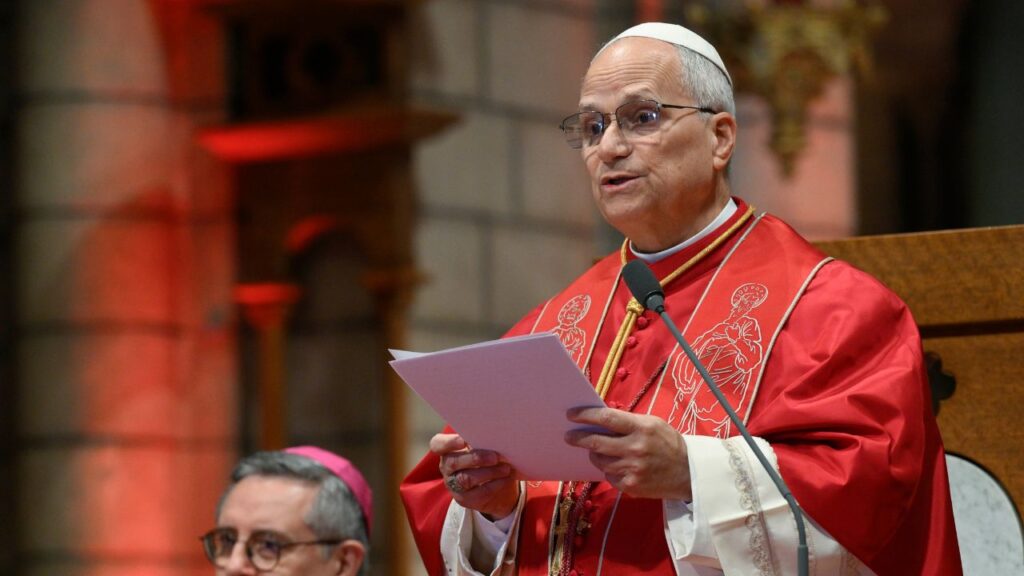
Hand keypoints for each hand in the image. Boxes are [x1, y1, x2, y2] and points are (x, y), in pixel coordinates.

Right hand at [431, 433, 519, 518]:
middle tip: (495, 457)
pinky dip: (495, 484)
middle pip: (453, 462)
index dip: (448, 442)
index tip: (463, 440)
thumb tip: (497, 437)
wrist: (497, 487)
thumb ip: (484, 442)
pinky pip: (479, 492)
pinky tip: (506, 478)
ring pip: (466, 479)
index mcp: (447, 450)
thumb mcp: (484, 448)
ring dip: (488, 472)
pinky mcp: (464, 499)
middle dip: (475, 458)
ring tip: (505, 468)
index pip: (437, 444)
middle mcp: (446, 467)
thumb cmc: (488, 459)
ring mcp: (453, 485)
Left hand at [565, 407, 690, 500]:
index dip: (585, 416)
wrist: (689, 473)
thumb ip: (628, 422)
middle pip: (597, 442)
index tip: (571, 415)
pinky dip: (608, 469)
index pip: (606, 419)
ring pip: (600, 460)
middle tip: (568, 436)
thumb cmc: (668, 443)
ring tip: (596, 450)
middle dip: (578, 438)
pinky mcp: (631, 486)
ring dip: (594, 454)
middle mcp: (635, 449)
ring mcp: (632, 470)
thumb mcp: (652, 424)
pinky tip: (616, 465)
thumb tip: (599, 419)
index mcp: (642, 428)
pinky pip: (609, 476)